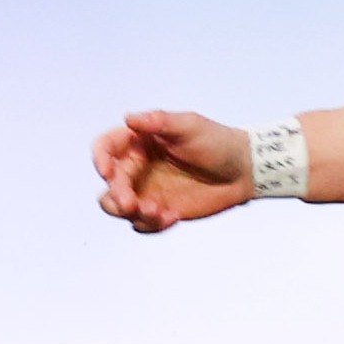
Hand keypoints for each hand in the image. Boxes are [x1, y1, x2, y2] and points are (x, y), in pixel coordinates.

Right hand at [94, 109, 253, 232]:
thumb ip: (159, 122)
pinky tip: (174, 216)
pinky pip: (142, 224)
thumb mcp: (189, 126)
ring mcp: (146, 191)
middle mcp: (136, 167)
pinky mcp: (159, 211)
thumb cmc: (217, 142)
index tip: (108, 171)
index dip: (99, 159)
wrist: (244, 170)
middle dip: (117, 196)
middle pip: (111, 184)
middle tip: (132, 204)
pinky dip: (152, 224)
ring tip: (157, 212)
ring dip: (131, 213)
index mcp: (137, 143)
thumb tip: (129, 118)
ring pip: (119, 207)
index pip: (106, 148)